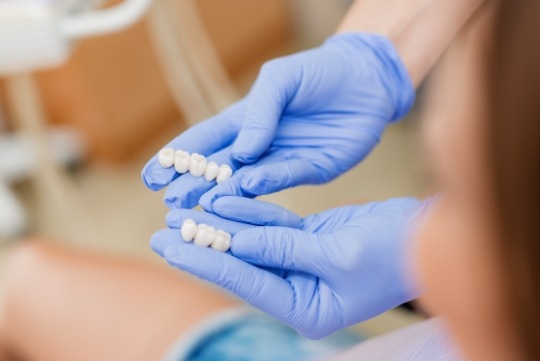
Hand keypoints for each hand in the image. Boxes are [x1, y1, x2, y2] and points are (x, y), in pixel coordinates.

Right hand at [141, 32, 414, 210]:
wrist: (367, 79)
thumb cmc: (319, 72)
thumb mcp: (280, 80)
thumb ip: (259, 111)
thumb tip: (241, 152)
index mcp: (247, 120)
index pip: (205, 141)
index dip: (178, 159)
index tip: (153, 177)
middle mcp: (262, 145)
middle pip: (221, 169)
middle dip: (195, 185)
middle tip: (173, 202)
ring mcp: (286, 159)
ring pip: (249, 181)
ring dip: (226, 193)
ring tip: (202, 204)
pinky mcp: (314, 169)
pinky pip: (287, 178)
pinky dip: (266, 184)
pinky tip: (247, 187)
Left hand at [150, 196, 431, 338]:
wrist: (428, 234)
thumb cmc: (395, 253)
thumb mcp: (340, 253)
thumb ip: (285, 247)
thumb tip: (236, 241)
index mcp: (307, 308)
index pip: (245, 280)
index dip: (205, 260)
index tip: (168, 245)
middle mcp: (300, 290)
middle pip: (241, 264)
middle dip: (202, 245)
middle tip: (162, 230)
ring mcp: (303, 265)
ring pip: (252, 242)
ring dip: (221, 224)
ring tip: (183, 209)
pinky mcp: (310, 241)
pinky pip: (272, 226)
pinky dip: (250, 212)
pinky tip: (223, 199)